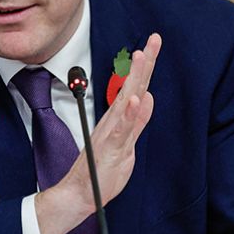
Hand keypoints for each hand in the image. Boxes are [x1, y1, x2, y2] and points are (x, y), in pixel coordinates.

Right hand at [35, 33, 161, 233]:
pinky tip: (137, 99)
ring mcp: (112, 132)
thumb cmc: (102, 170)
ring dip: (134, 78)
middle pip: (133, 86)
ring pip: (127, 100)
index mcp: (121, 118)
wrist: (80, 194)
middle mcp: (116, 120)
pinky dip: (130, 114)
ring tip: (142, 56)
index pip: (137, 87)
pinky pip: (121, 129)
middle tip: (154, 38)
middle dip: (144, 62)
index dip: (146, 65)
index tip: (153, 43)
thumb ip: (139, 121)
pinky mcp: (110, 147)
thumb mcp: (128, 143)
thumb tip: (148, 97)